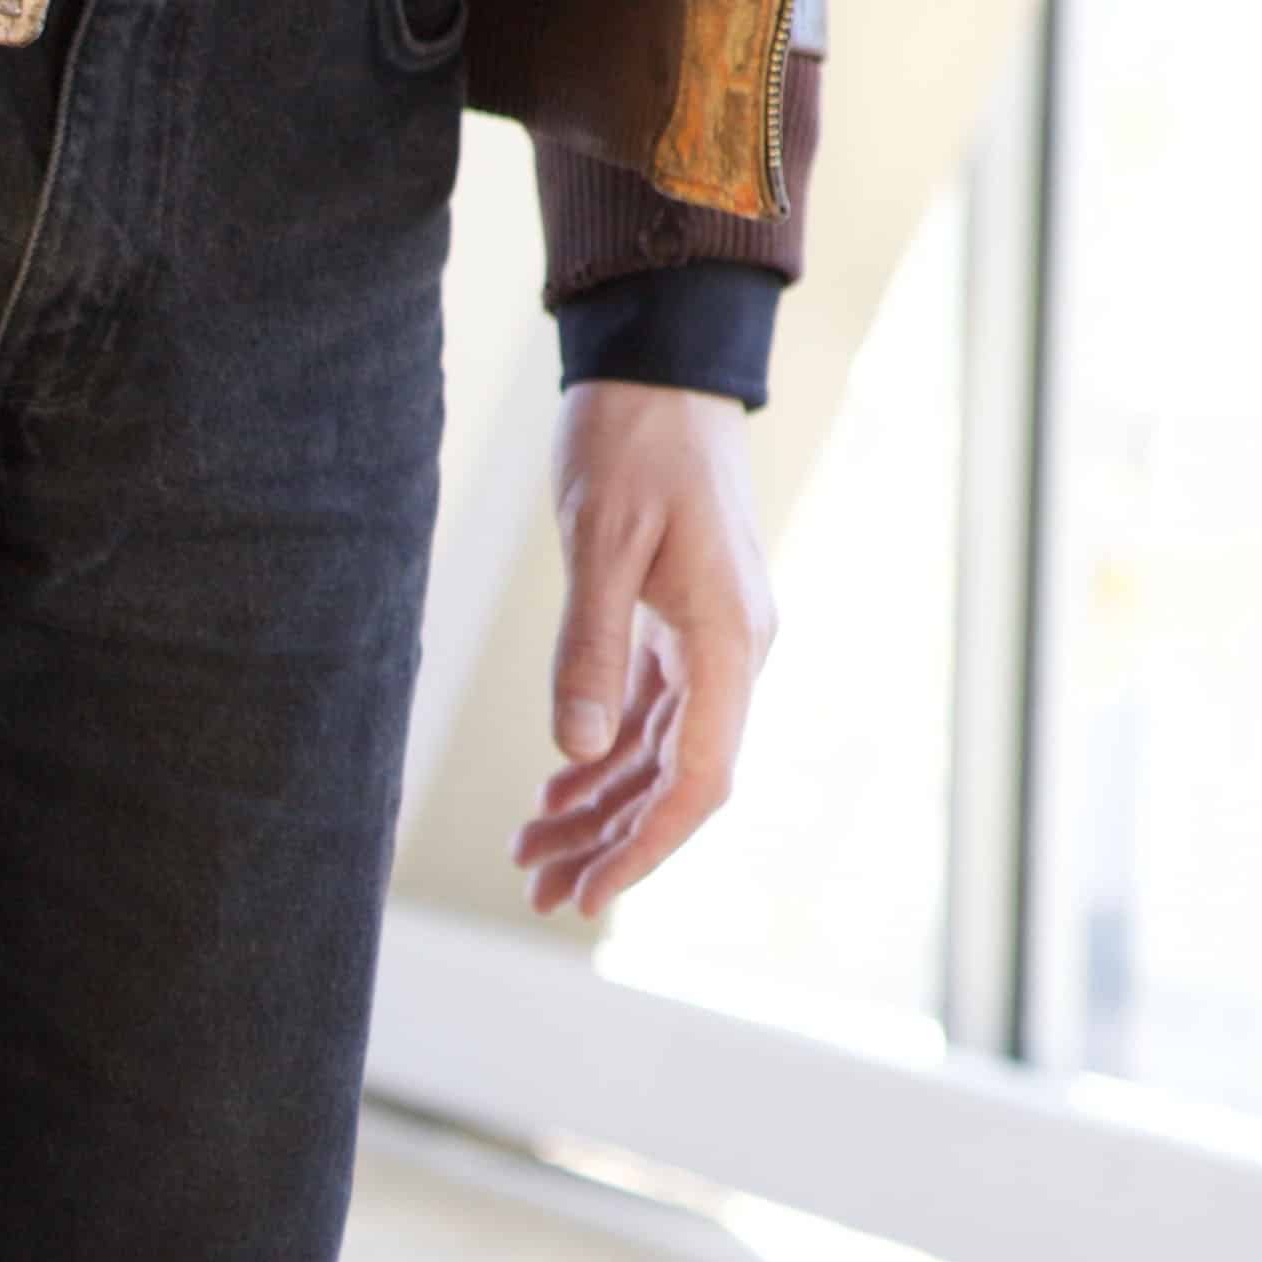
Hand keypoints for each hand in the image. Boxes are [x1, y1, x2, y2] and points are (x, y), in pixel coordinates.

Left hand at [518, 379, 775, 915]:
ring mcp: (709, 641)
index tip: (590, 894)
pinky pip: (647, 717)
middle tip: (538, 892)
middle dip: (610, 843)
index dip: (645, 845)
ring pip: (657, 755)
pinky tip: (556, 797)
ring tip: (529, 858)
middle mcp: (732, 651)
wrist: (660, 367)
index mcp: (728, 639)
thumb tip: (578, 751)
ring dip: (598, 811)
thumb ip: (591, 649)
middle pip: (677, 780)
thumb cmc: (632, 441)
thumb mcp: (600, 541)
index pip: (699, 778)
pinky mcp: (679, 625)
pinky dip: (601, 760)